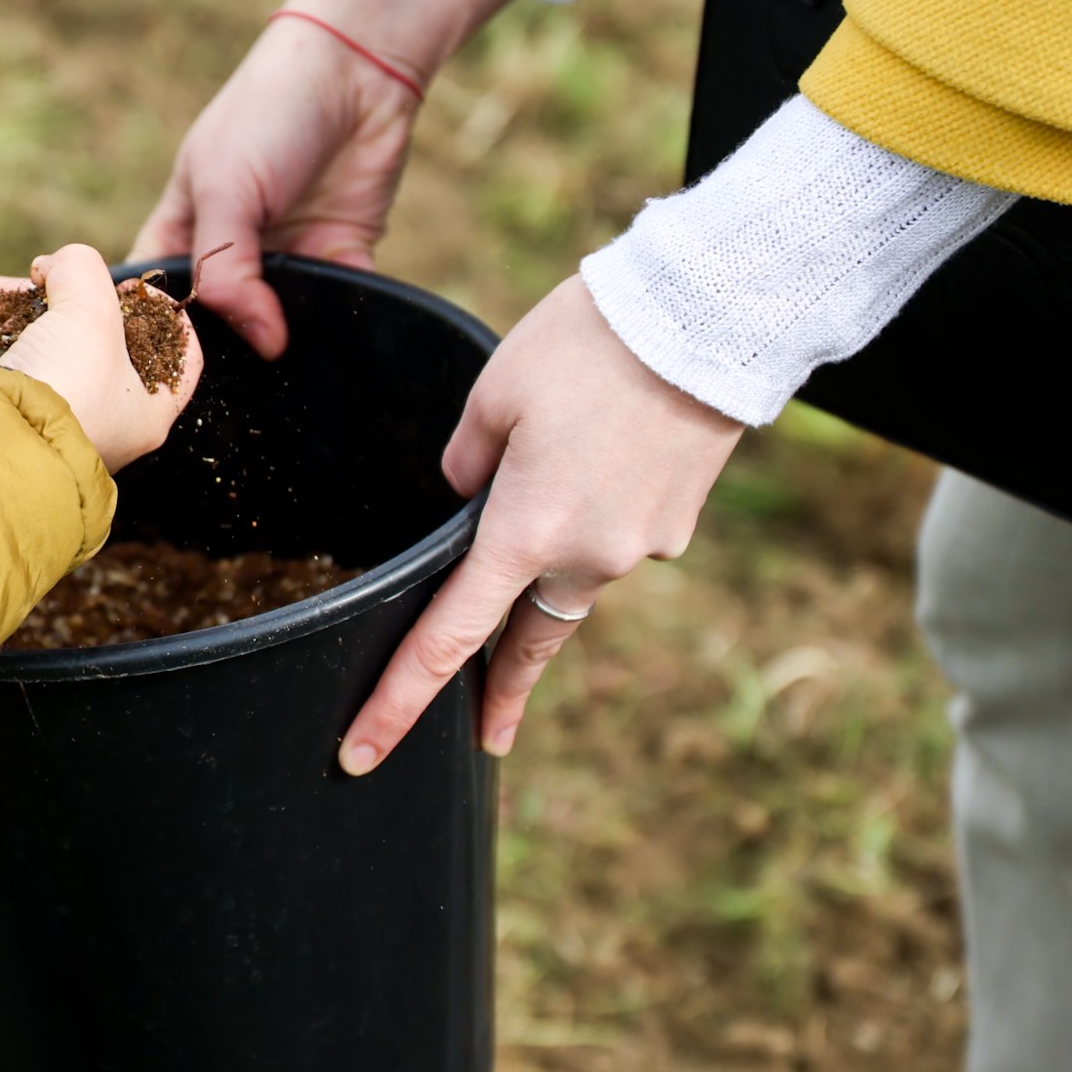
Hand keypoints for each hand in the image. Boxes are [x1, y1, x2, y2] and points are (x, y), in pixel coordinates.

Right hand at [0, 245, 202, 473]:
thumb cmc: (64, 385)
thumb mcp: (89, 309)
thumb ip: (83, 268)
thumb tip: (57, 265)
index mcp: (150, 415)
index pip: (182, 353)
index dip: (164, 308)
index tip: (130, 286)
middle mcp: (108, 426)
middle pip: (115, 346)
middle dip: (91, 307)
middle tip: (70, 285)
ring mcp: (59, 422)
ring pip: (62, 352)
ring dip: (45, 319)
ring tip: (29, 299)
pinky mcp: (17, 416)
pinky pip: (21, 366)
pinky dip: (9, 342)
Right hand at [133, 0, 556, 357]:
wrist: (358, 71)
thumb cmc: (269, 112)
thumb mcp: (226, 188)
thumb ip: (227, 269)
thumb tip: (262, 343)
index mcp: (180, 232)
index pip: (156, 303)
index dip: (158, 340)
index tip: (166, 382)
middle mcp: (230, 254)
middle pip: (219, 328)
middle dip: (228, 358)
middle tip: (235, 399)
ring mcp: (285, 260)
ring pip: (279, 328)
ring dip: (286, 348)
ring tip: (285, 387)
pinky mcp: (341, 261)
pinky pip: (338, 312)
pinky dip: (339, 329)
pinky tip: (336, 351)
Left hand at [338, 275, 745, 774]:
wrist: (708, 319)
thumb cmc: (585, 346)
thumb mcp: (495, 394)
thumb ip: (466, 464)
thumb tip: (471, 498)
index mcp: (523, 533)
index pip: (448, 639)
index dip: (400, 701)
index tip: (363, 752)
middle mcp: (584, 560)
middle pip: (525, 642)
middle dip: (500, 693)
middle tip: (488, 737)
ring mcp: (637, 551)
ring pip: (573, 579)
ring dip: (551, 561)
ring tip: (560, 480)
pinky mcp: (675, 528)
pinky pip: (616, 540)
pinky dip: (597, 517)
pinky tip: (606, 459)